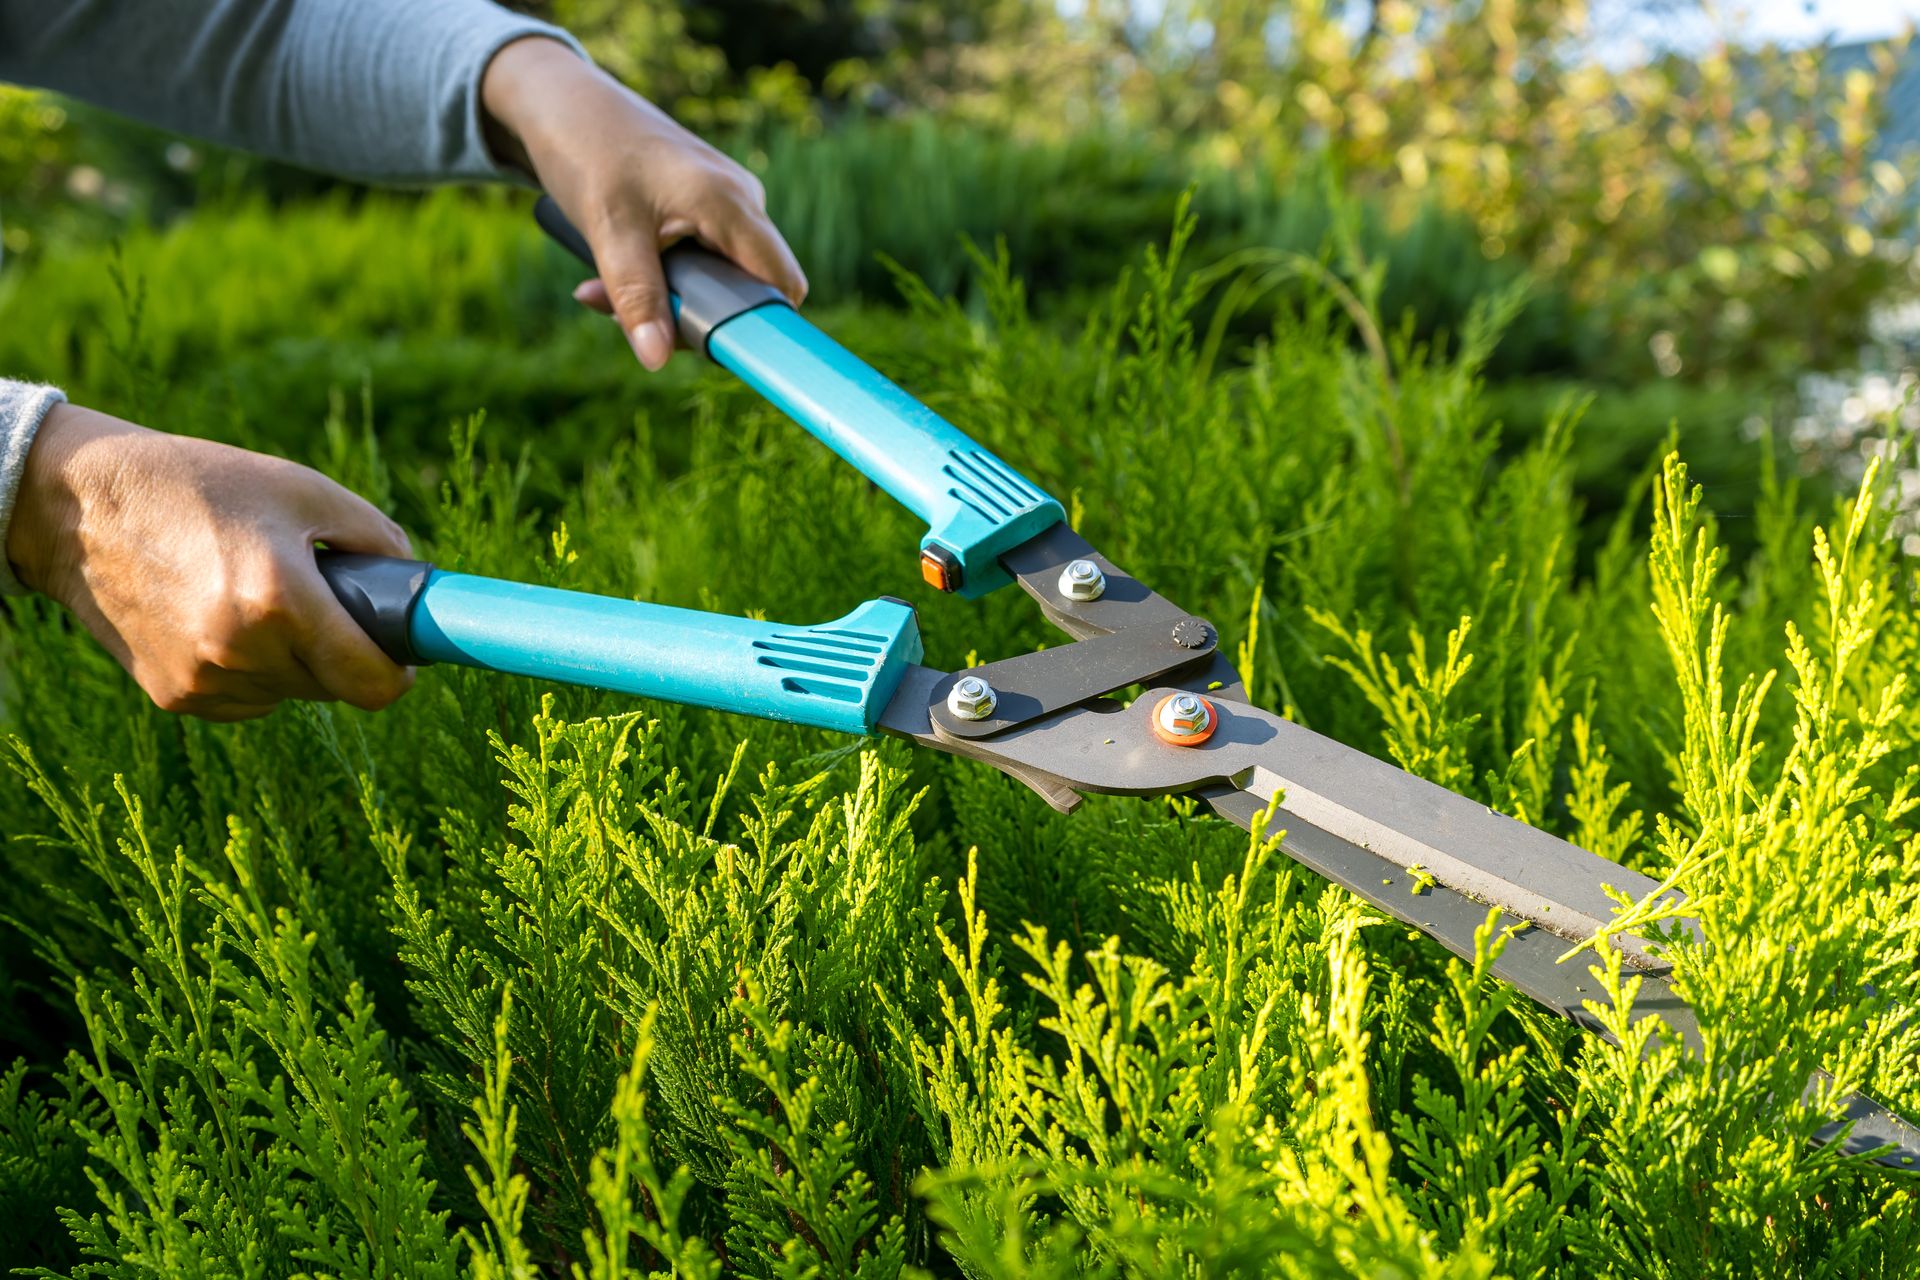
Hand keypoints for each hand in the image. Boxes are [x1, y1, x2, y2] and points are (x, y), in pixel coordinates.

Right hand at [7, 403, 414, 720]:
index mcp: (279, 599)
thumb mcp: (303, 490)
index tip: (403, 653)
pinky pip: (249, 698)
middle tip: (324, 602)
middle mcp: (240, 652)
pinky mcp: (174, 696)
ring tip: (260, 597)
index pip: (374, 685)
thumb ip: (377, 538)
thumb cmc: (201, 486)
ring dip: (296, 660)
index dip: (401, 672)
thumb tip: (420, 587)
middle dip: (344, 652)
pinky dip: (254, 669)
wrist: (80, 508)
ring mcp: (203, 682)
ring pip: (292, 693)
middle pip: (336, 688)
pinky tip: (223, 618)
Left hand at [481, 36, 806, 370]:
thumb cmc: (586, 151)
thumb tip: (657, 360)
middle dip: (691, 316)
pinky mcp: (707, 204)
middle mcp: (741, 200)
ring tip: (604, 291)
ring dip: (667, 298)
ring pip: (718, 277)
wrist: (560, 102)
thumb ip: (637, 298)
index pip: (783, 286)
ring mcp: (726, 201)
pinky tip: (615, 270)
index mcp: (731, 203)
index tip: (707, 349)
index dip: (761, 328)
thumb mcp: (609, 232)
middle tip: (627, 316)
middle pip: (748, 290)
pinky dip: (662, 275)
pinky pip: (701, 258)